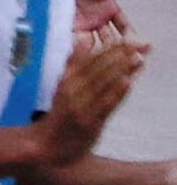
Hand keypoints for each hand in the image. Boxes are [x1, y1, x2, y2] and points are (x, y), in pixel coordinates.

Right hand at [39, 27, 144, 163]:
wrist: (47, 147)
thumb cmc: (59, 116)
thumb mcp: (62, 86)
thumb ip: (74, 63)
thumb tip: (85, 37)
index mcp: (65, 80)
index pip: (88, 59)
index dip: (108, 48)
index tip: (126, 38)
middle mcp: (72, 91)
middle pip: (97, 68)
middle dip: (119, 54)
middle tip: (137, 43)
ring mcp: (81, 106)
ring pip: (103, 84)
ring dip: (122, 69)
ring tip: (138, 57)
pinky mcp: (90, 122)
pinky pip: (105, 105)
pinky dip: (116, 93)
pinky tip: (128, 81)